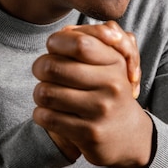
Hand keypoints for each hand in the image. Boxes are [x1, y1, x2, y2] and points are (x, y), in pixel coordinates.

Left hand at [32, 22, 152, 167]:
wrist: (128, 135)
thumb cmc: (109, 90)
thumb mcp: (110, 62)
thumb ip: (89, 39)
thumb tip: (64, 32)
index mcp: (116, 63)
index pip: (79, 43)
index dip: (57, 42)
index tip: (53, 47)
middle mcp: (112, 86)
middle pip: (53, 67)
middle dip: (40, 67)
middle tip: (43, 72)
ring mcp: (101, 111)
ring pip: (45, 93)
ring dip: (39, 93)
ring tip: (47, 94)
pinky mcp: (88, 134)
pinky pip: (46, 117)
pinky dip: (41, 114)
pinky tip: (49, 113)